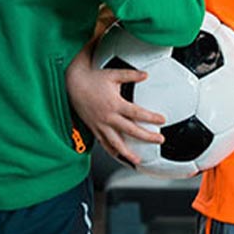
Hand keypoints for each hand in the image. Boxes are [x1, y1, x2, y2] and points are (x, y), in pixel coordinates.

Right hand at [65, 40, 164, 164]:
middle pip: (130, 131)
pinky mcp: (93, 128)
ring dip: (127, 152)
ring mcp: (100, 124)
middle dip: (146, 137)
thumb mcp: (113, 74)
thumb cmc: (92, 79)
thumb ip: (130, 75)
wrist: (72, 84)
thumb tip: (145, 74)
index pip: (137, 113)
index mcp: (115, 104)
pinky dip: (111, 151)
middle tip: (159, 140)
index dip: (151, 117)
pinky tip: (118, 155)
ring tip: (137, 160)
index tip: (162, 120)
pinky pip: (103, 143)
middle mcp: (108, 117)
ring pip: (115, 142)